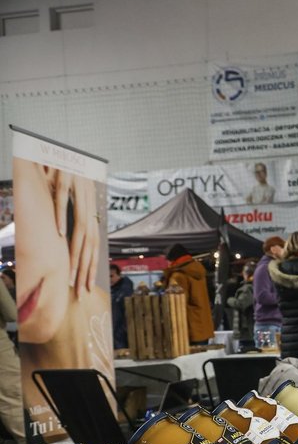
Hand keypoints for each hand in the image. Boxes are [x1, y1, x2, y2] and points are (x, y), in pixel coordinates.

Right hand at [51, 170, 99, 291]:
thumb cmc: (69, 183)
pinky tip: (58, 234)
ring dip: (74, 252)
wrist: (70, 154)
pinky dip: (62, 219)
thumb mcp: (73, 207)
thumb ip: (73, 225)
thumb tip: (68, 245)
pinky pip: (64, 203)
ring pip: (79, 229)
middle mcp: (89, 209)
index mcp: (91, 216)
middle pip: (89, 244)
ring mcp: (80, 196)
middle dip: (84, 269)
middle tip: (79, 290)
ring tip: (69, 272)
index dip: (90, 268)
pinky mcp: (68, 181)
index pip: (93, 248)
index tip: (85, 287)